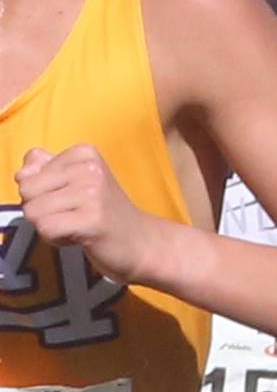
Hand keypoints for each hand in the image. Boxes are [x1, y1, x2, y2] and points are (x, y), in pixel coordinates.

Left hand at [16, 146, 156, 284]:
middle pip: (27, 191)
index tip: (69, 198)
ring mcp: (92, 192)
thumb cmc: (100, 211)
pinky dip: (56, 239)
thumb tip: (22, 173)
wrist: (137, 239)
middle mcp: (89, 167)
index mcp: (84, 152)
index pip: (28, 173)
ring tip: (76, 224)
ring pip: (33, 211)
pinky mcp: (91, 219)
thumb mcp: (73, 180)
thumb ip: (42, 168)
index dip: (42, 193)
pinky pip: (46, 228)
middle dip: (41, 209)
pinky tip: (78, 236)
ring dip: (49, 226)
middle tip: (71, 214)